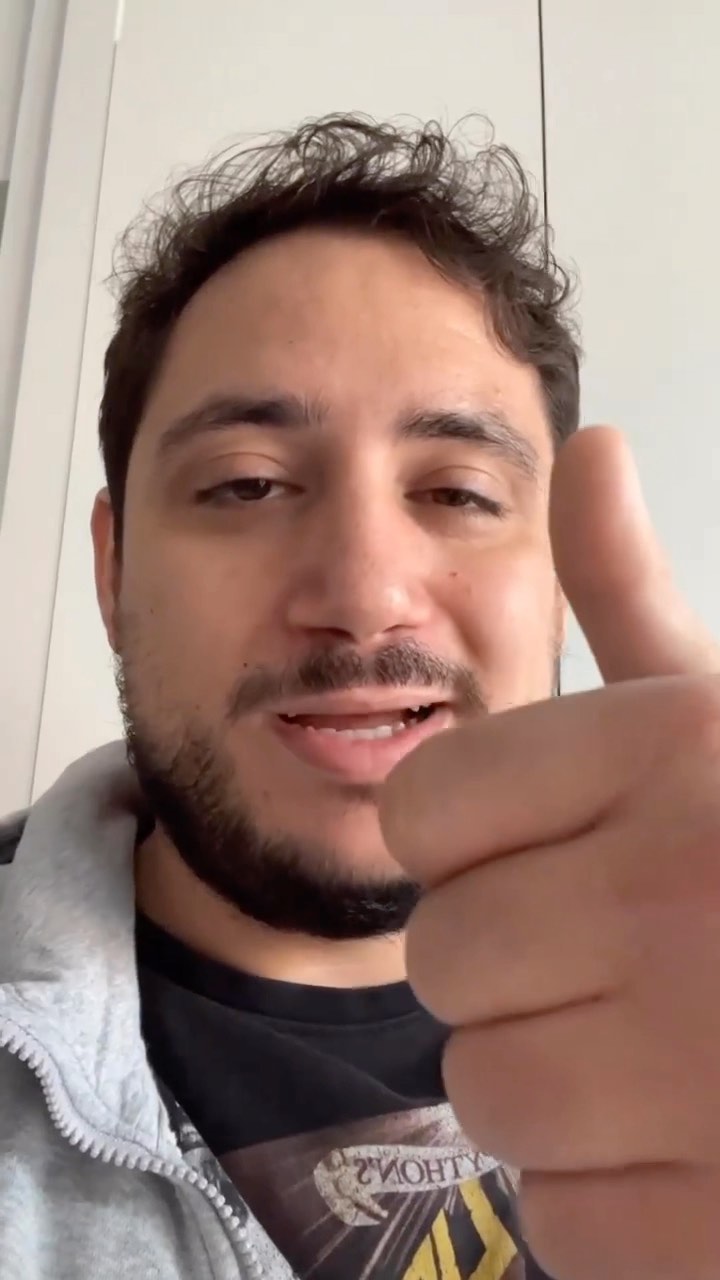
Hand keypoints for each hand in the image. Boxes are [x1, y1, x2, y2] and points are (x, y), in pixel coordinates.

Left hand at [380, 428, 719, 1279]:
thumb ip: (633, 591)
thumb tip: (586, 445)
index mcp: (674, 755)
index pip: (425, 809)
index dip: (469, 844)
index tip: (541, 855)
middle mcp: (682, 898)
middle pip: (438, 956)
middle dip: (510, 962)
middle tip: (617, 957)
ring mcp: (704, 1069)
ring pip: (485, 1092)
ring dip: (555, 1080)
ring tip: (661, 1048)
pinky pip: (561, 1222)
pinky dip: (614, 1197)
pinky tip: (698, 1143)